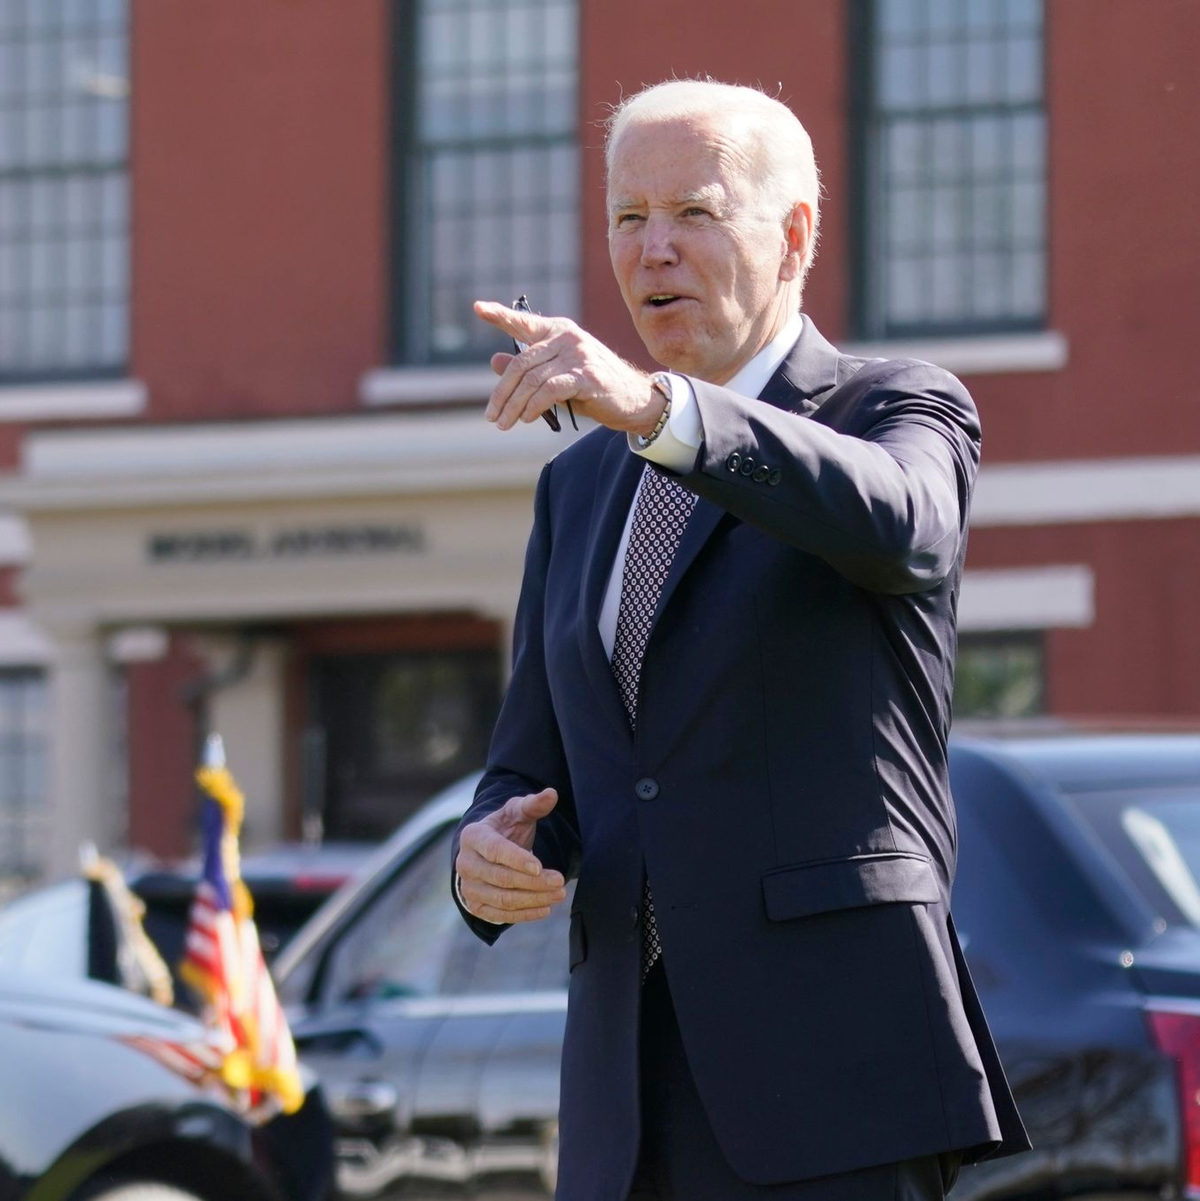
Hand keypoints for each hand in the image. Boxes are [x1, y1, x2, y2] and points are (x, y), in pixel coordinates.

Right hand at [455, 787, 567, 923]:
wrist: (484, 852)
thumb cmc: (504, 829)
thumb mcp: (516, 813)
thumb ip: (533, 804)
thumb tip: (552, 794)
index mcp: (473, 836)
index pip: (495, 850)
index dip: (517, 859)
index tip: (540, 867)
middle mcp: (465, 863)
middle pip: (501, 878)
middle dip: (534, 882)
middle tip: (560, 881)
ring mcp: (468, 887)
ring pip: (503, 899)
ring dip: (533, 899)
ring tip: (559, 894)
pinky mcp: (475, 906)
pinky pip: (500, 915)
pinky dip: (524, 915)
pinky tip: (546, 909)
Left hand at [474, 301, 664, 435]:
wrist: (634, 400)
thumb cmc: (593, 387)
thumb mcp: (557, 375)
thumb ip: (528, 367)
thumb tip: (494, 360)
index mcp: (560, 331)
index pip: (525, 323)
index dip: (500, 315)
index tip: (478, 307)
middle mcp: (568, 337)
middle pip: (522, 363)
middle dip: (503, 392)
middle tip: (491, 417)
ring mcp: (578, 355)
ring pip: (533, 380)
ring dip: (515, 405)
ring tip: (505, 424)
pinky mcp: (586, 376)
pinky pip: (550, 390)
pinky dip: (534, 405)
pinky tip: (528, 418)